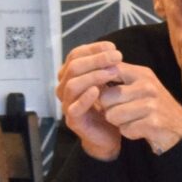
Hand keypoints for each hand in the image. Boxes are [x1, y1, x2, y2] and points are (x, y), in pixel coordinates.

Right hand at [55, 42, 125, 161]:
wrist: (109, 134)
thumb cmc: (108, 104)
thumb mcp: (108, 82)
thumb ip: (106, 67)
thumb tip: (113, 51)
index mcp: (71, 76)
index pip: (75, 55)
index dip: (93, 49)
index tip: (112, 47)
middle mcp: (65, 88)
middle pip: (73, 67)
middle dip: (96, 59)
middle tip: (116, 57)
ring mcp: (67, 104)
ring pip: (72, 85)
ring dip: (93, 76)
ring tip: (112, 73)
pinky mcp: (73, 120)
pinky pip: (74, 108)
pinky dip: (85, 98)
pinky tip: (98, 91)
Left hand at [98, 63, 181, 155]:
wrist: (180, 129)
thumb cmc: (154, 107)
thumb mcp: (141, 86)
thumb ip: (121, 78)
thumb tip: (93, 72)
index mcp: (142, 74)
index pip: (110, 70)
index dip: (99, 82)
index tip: (101, 92)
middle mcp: (147, 86)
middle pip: (106, 97)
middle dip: (108, 109)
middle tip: (122, 112)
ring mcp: (151, 105)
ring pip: (112, 115)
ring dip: (118, 122)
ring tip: (132, 120)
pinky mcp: (153, 123)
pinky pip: (125, 129)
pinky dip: (129, 133)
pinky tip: (139, 129)